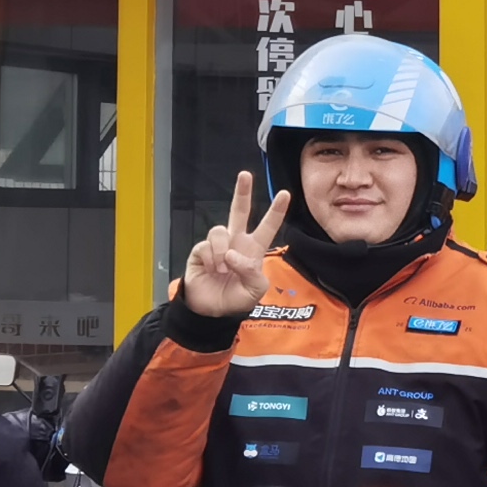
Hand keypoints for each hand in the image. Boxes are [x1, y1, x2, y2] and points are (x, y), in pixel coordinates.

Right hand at [181, 172, 292, 320]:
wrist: (212, 311)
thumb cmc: (236, 299)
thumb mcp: (255, 290)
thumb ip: (251, 271)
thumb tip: (233, 254)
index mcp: (254, 249)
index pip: (267, 226)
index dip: (276, 211)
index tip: (285, 194)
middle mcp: (236, 242)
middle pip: (239, 211)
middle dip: (242, 193)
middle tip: (245, 175)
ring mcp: (217, 245)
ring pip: (219, 230)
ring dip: (223, 251)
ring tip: (223, 269)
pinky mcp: (200, 251)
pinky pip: (206, 246)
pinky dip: (211, 259)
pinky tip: (212, 270)